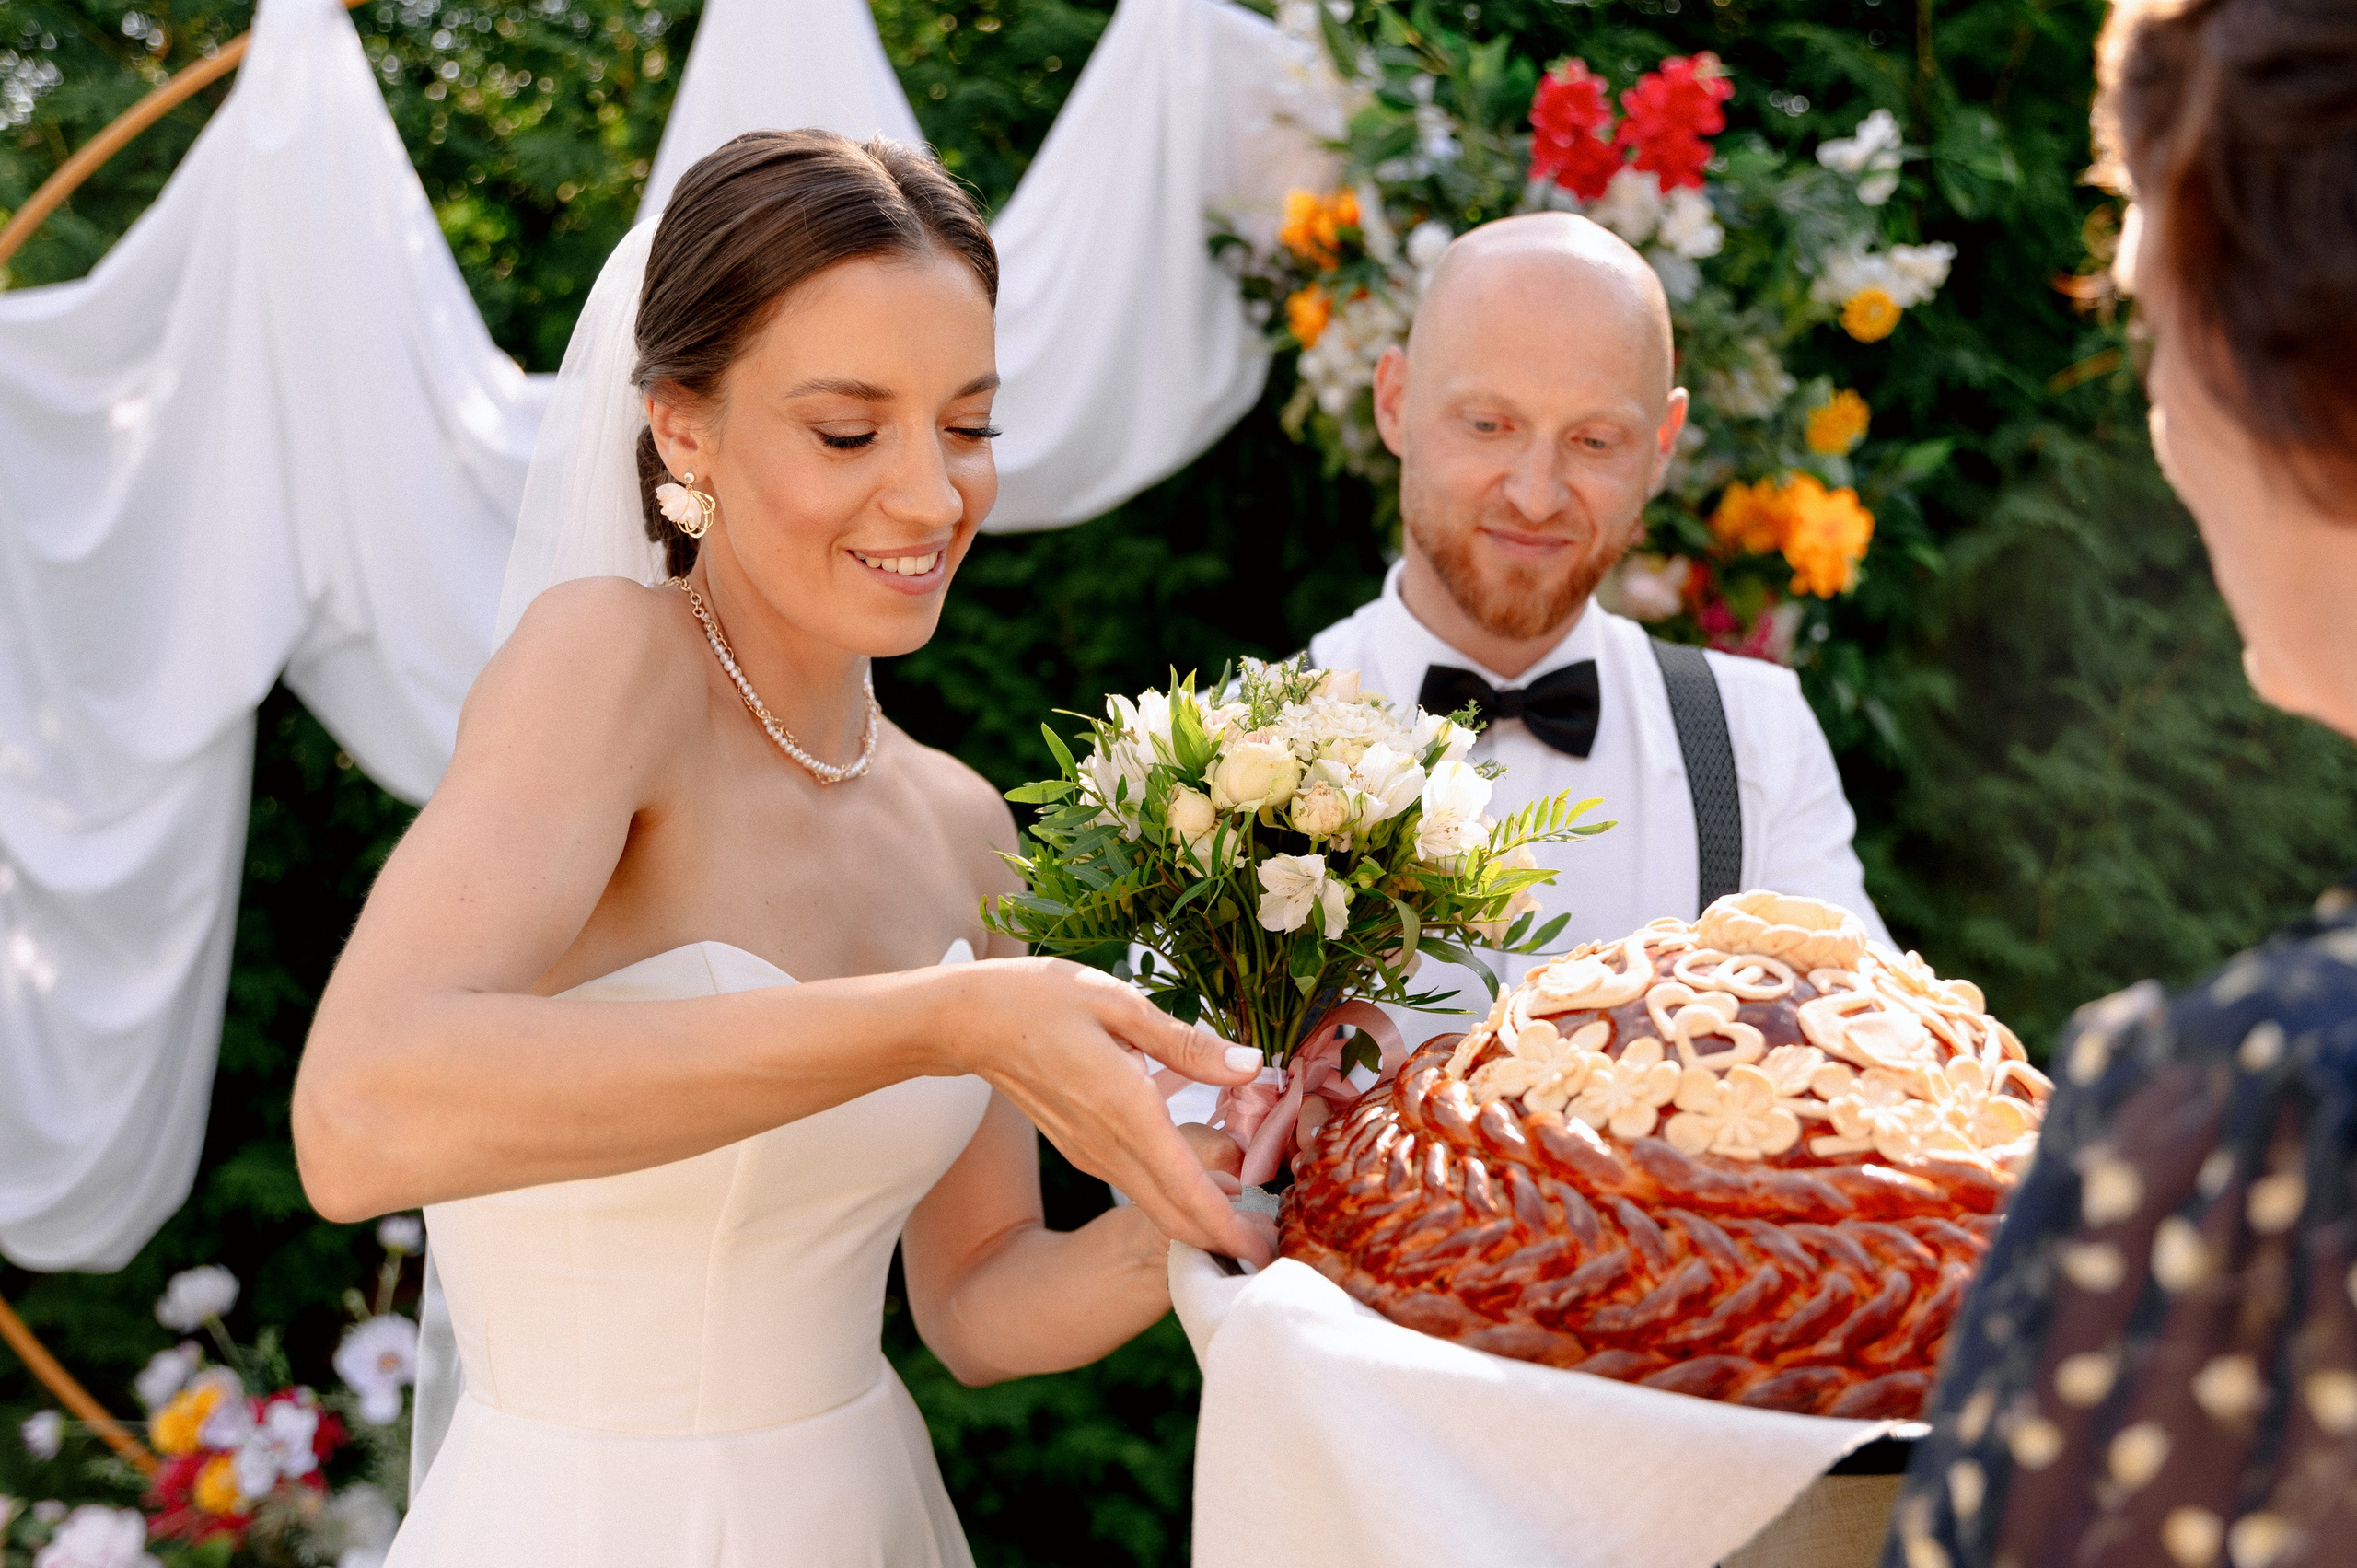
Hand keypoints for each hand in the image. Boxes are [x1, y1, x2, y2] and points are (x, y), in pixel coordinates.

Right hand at [943, 958, 1274, 1265]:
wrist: (968, 1023)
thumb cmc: (1041, 1000)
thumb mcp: (1118, 1003)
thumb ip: (1186, 1043)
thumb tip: (1249, 1068)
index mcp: (1125, 1110)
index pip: (1185, 1189)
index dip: (1228, 1227)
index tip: (1265, 1251)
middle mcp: (1108, 1146)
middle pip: (1174, 1217)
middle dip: (1224, 1239)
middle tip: (1272, 1246)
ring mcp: (1091, 1154)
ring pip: (1155, 1207)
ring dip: (1202, 1221)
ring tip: (1253, 1218)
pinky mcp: (1083, 1151)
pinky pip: (1138, 1187)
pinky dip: (1175, 1199)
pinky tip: (1208, 1182)